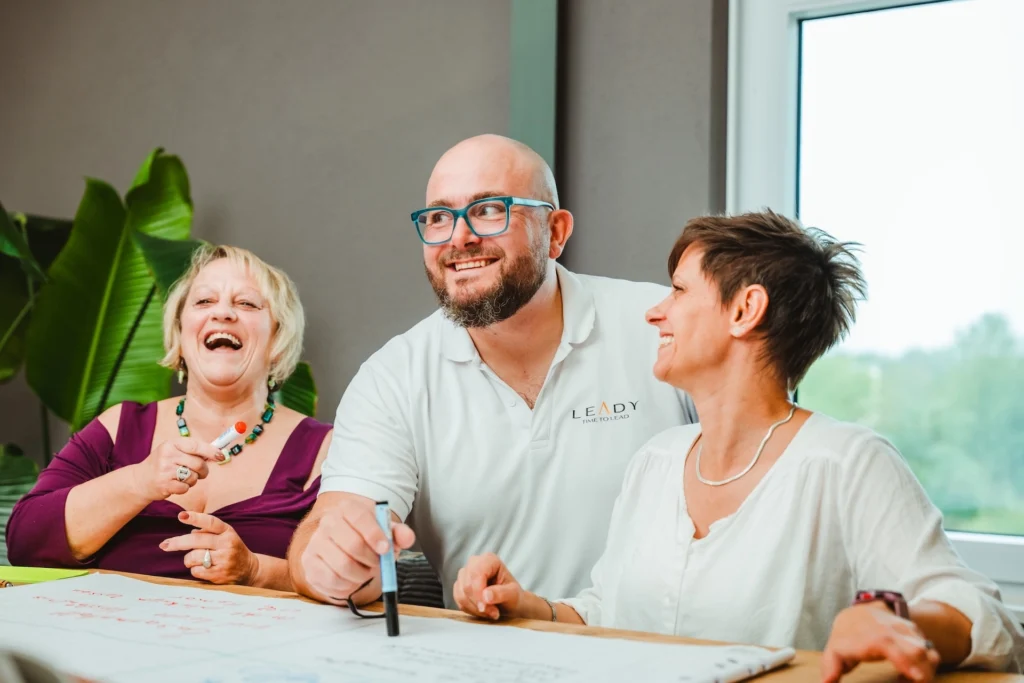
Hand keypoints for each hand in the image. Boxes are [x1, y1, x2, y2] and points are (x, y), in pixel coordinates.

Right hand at [130, 437, 224, 500]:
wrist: (141, 480)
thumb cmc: (164, 464)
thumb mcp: (174, 451)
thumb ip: (193, 451)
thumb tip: (218, 453)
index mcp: (172, 444)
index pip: (196, 445)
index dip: (211, 451)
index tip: (221, 455)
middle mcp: (167, 455)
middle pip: (198, 463)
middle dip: (203, 470)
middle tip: (201, 473)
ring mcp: (164, 470)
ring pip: (193, 476)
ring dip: (193, 480)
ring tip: (183, 478)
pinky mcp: (163, 484)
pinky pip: (185, 488)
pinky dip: (185, 488)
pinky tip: (176, 485)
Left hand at [160, 511, 257, 584]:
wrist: (249, 569)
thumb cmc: (232, 549)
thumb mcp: (225, 535)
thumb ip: (208, 532)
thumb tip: (190, 532)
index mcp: (227, 532)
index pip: (210, 522)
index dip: (195, 518)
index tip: (181, 516)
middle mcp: (227, 544)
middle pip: (196, 541)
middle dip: (177, 543)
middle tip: (164, 545)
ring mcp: (223, 560)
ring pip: (193, 557)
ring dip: (188, 559)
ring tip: (194, 559)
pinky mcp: (219, 574)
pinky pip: (196, 570)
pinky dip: (194, 569)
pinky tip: (202, 568)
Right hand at [300, 497, 414, 603]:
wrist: (343, 546)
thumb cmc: (368, 537)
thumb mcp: (386, 532)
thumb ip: (399, 534)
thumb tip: (408, 537)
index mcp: (347, 508)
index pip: (360, 517)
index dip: (375, 535)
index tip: (385, 550)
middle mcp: (328, 522)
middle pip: (353, 545)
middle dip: (371, 560)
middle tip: (377, 564)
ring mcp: (315, 542)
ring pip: (343, 566)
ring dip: (361, 575)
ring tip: (365, 572)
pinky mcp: (309, 562)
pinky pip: (331, 580)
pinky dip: (347, 585)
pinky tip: (352, 580)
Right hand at [453, 553, 524, 619]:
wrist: (511, 603)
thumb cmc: (514, 596)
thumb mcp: (513, 595)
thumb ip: (501, 593)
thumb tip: (486, 596)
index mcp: (489, 560)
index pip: (476, 574)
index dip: (478, 593)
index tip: (486, 608)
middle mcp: (475, 563)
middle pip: (467, 585)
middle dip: (478, 603)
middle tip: (493, 613)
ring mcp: (465, 574)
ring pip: (461, 594)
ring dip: (475, 608)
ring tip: (490, 613)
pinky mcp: (460, 586)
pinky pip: (458, 600)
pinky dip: (470, 609)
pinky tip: (482, 611)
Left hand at [822, 602, 940, 682]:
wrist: (860, 614)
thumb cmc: (847, 637)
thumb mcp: (835, 651)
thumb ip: (831, 668)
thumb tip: (826, 682)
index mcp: (872, 637)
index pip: (891, 645)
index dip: (905, 661)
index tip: (917, 677)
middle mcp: (893, 631)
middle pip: (917, 651)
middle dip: (923, 673)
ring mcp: (907, 631)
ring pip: (928, 652)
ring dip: (926, 672)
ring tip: (909, 680)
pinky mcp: (917, 635)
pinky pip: (931, 652)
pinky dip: (928, 667)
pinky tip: (912, 674)